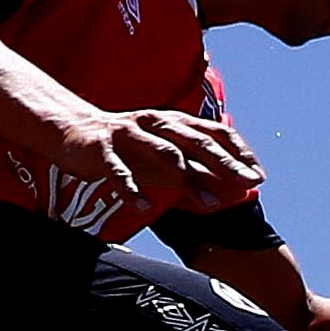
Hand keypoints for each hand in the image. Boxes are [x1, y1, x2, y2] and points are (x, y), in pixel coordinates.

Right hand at [58, 105, 259, 211]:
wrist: (71, 129)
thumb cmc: (125, 146)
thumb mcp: (162, 157)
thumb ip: (194, 170)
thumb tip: (230, 189)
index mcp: (172, 123)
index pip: (214, 132)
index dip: (238, 151)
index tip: (258, 174)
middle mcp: (155, 124)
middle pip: (196, 142)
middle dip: (225, 163)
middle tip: (249, 183)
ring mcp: (128, 135)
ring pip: (162, 153)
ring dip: (188, 179)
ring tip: (210, 203)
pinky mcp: (102, 150)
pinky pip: (119, 171)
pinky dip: (133, 189)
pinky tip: (146, 207)